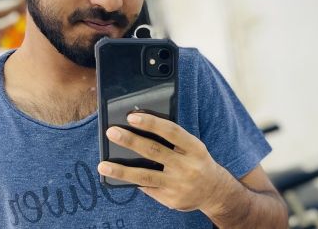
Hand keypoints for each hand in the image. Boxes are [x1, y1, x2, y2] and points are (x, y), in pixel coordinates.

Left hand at [97, 113, 225, 211]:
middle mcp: (187, 166)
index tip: (131, 116)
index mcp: (194, 148)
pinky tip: (119, 176)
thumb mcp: (192, 146)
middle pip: (154, 151)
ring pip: (145, 176)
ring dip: (122, 171)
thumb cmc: (196, 160)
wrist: (214, 190)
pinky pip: (147, 188)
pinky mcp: (171, 200)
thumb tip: (139, 126)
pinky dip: (133, 180)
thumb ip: (172, 138)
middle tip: (111, 132)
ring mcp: (178, 185)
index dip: (151, 123)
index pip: (171, 131)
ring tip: (103, 165)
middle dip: (131, 141)